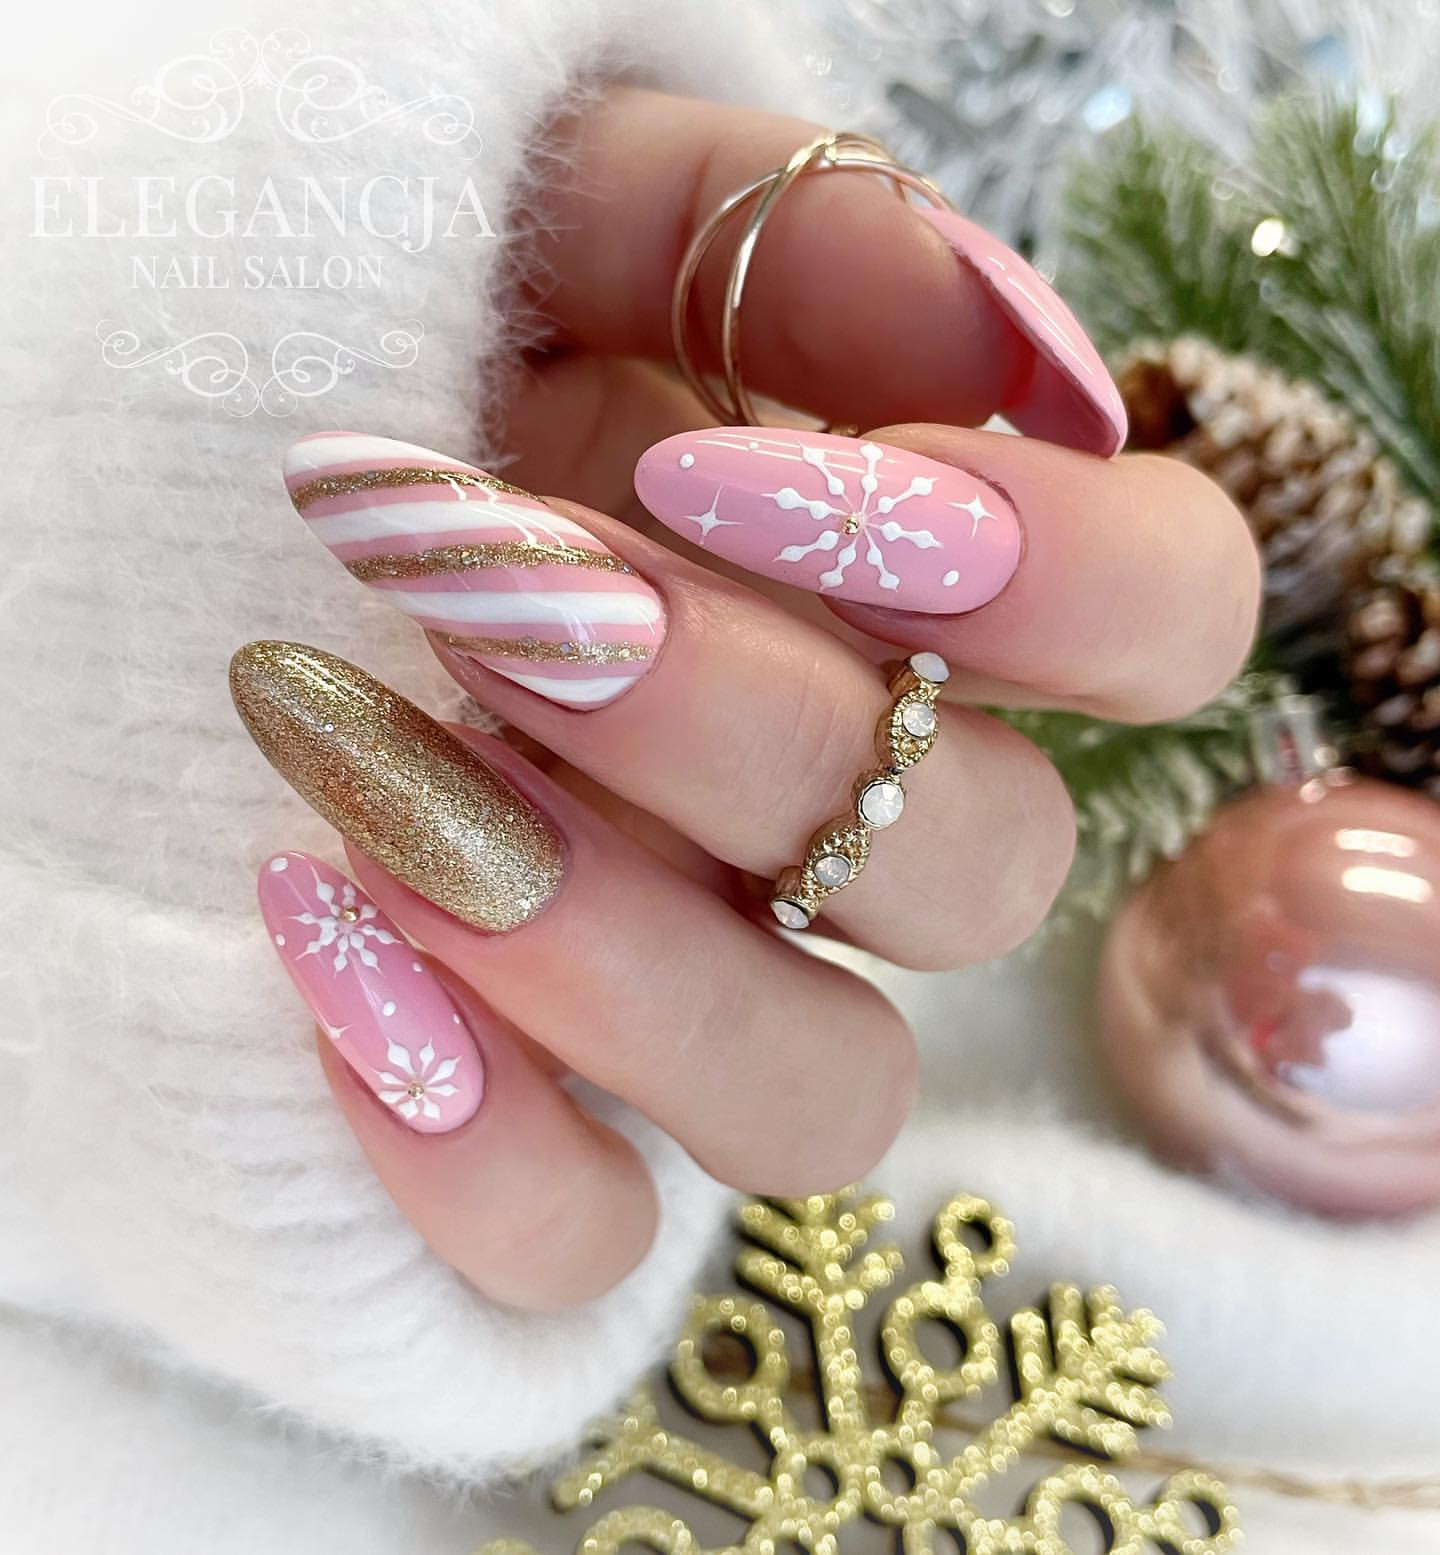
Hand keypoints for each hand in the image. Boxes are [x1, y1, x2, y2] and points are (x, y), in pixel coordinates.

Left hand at [234, 90, 1258, 1308]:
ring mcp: (698, 997)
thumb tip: (1013, 350)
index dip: (1067, 581)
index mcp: (894, 605)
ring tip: (387, 793)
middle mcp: (837, 825)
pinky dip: (477, 1146)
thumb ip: (790, 235)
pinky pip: (589, 1242)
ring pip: (822, 1101)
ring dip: (628, 955)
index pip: (1167, 629)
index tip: (795, 488)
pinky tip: (333, 959)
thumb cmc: (408, 341)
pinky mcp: (535, 1134)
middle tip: (522, 605)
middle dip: (757, 736)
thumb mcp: (577, 215)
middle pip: (982, 874)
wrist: (165, 490)